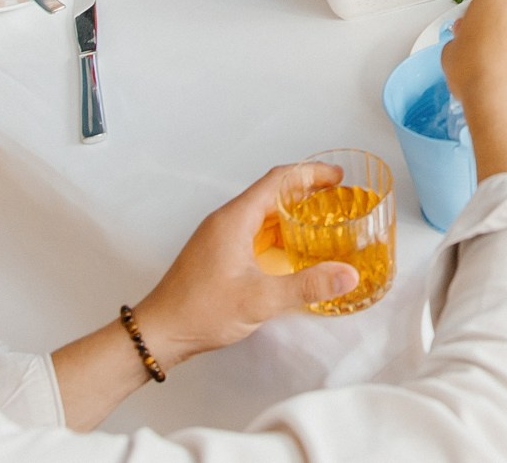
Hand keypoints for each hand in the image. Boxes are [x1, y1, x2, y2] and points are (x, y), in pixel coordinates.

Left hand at [129, 164, 361, 367]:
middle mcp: (226, 221)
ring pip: (262, 212)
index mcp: (235, 219)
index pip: (278, 180)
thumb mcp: (260, 300)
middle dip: (306, 191)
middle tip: (337, 198)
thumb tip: (347, 274)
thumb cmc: (199, 311)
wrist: (159, 332)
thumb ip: (307, 285)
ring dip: (292, 212)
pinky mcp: (218, 253)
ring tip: (322, 221)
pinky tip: (292, 249)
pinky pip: (253, 230)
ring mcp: (220, 237)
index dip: (310, 173)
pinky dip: (278, 232)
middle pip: (271, 192)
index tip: (337, 177)